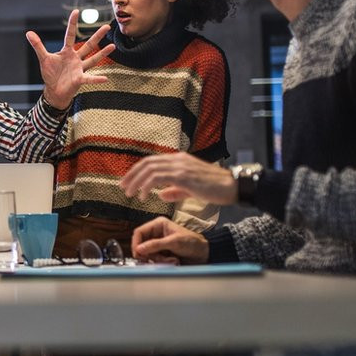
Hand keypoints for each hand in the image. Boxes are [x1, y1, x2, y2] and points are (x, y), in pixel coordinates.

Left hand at [26, 9, 114, 109]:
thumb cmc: (51, 74)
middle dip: (97, 36)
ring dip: (103, 53)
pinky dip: (97, 79)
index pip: (70, 35)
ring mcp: (79, 68)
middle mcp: (76, 58)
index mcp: (67, 52)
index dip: (72, 23)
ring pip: (93, 59)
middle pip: (89, 45)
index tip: (76, 11)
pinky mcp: (80, 79)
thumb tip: (28, 33)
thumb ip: (38, 45)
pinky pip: (89, 78)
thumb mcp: (44, 58)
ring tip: (112, 46)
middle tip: (107, 26)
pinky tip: (105, 78)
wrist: (54, 90)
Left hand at [119, 152, 236, 205]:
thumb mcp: (191, 189)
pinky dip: (146, 186)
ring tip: (130, 193)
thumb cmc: (215, 188)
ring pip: (150, 169)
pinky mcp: (183, 176)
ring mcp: (180, 166)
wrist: (232, 186)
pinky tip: (143, 196)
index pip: (152, 161)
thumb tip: (160, 194)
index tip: (128, 181)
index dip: (138, 170)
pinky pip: (158, 178)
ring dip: (136, 181)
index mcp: (179, 160)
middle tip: (123, 186)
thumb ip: (175, 190)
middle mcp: (178, 160)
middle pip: (147, 163)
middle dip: (132, 175)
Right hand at [131, 217, 208, 264]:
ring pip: (148, 254)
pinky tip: (173, 262)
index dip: (136, 243)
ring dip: (158, 260)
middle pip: (142, 245)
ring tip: (172, 260)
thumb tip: (139, 249)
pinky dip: (162, 263)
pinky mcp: (162, 254)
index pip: (139, 232)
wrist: (204, 255)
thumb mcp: (174, 242)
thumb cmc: (192, 243)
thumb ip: (155, 245)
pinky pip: (154, 260)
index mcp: (158, 225)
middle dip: (150, 254)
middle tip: (159, 260)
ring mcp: (159, 244)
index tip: (138, 254)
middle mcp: (156, 233)